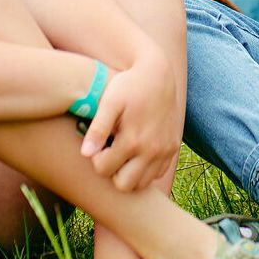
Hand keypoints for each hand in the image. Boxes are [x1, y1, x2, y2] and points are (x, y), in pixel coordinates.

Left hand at [80, 45, 179, 190]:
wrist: (158, 73)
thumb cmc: (128, 85)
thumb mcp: (109, 102)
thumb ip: (97, 129)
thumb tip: (85, 154)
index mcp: (133, 140)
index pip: (104, 170)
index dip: (96, 159)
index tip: (99, 144)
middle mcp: (152, 150)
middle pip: (124, 185)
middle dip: (112, 172)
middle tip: (110, 152)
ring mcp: (165, 150)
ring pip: (142, 184)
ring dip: (129, 174)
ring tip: (122, 153)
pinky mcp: (173, 148)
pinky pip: (157, 173)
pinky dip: (145, 169)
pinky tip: (137, 151)